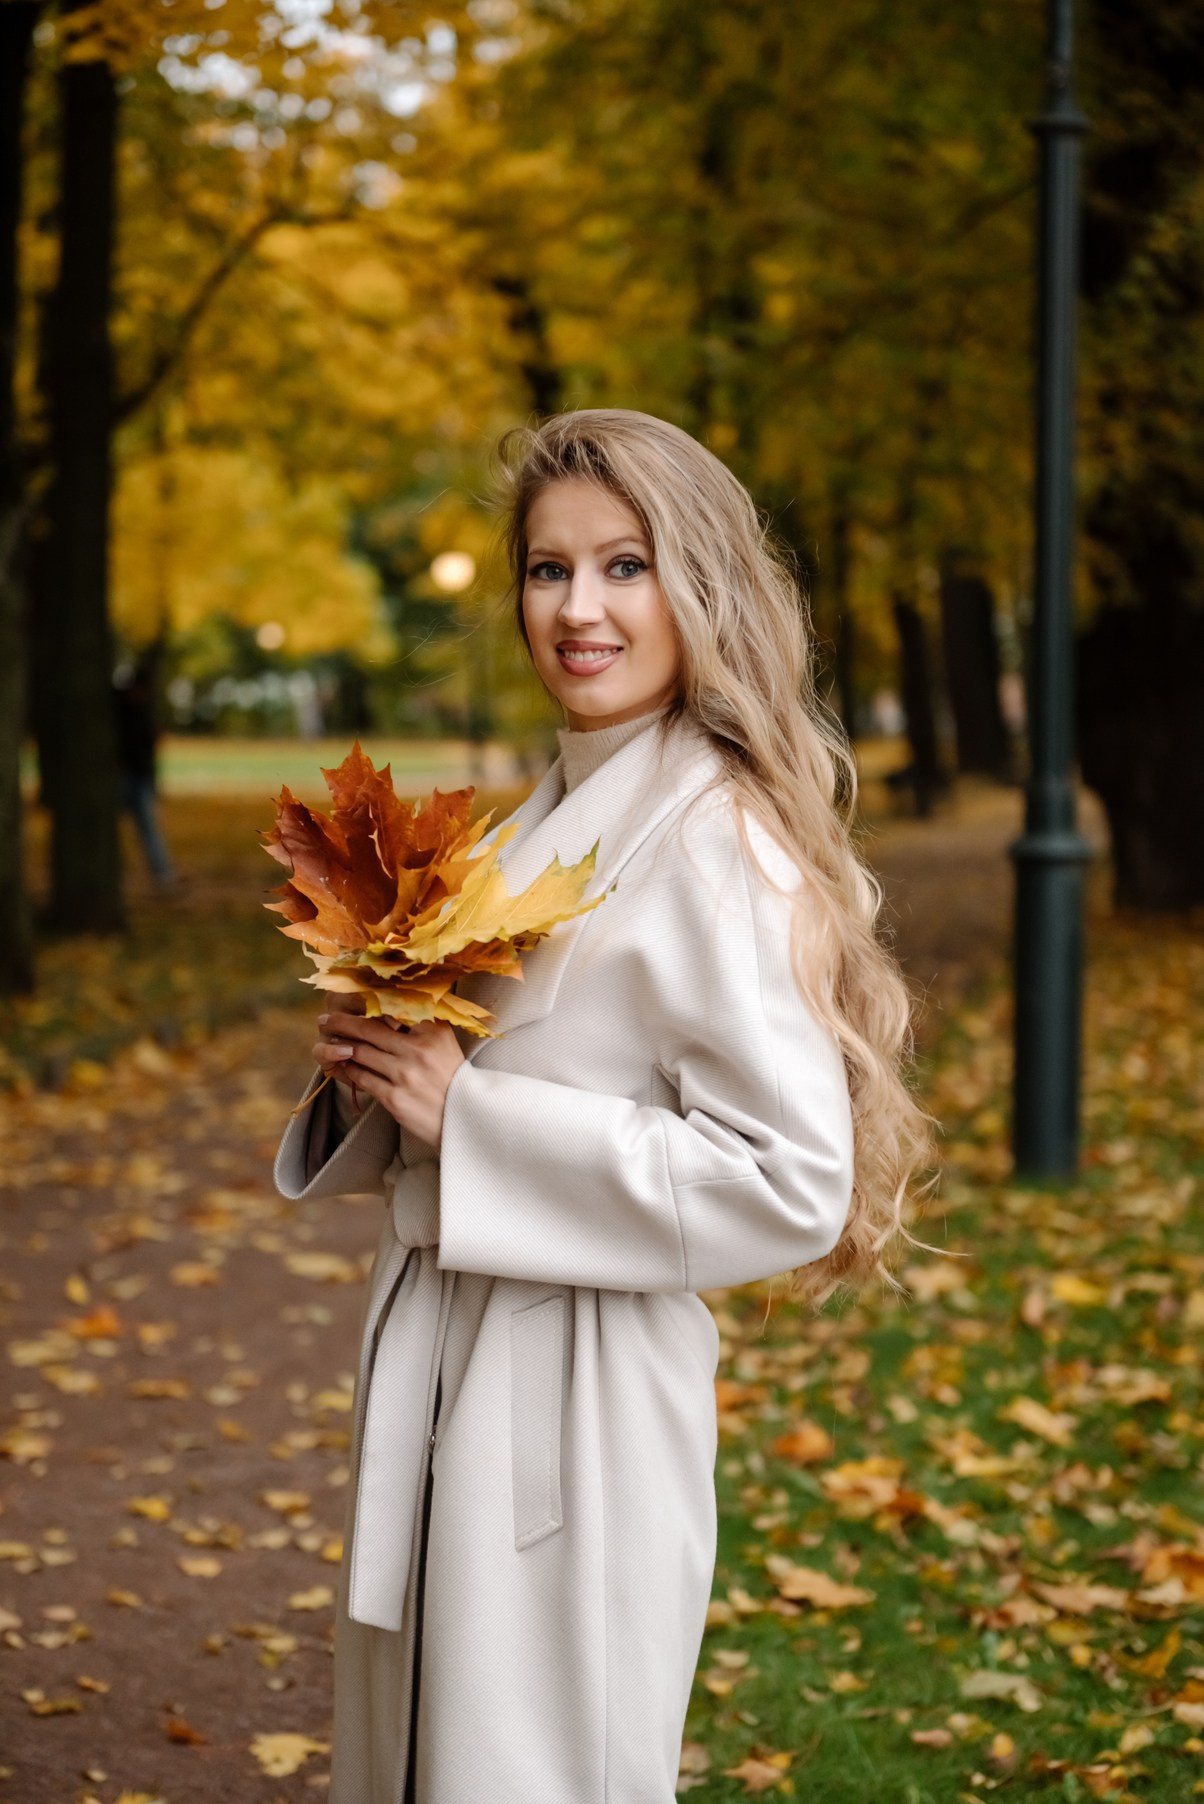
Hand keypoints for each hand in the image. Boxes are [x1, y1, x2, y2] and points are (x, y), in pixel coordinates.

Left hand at [313, 1011, 464, 1150]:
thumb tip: (396, 999)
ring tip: (330, 1041)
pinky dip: (349, 1070)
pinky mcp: (394, 1098)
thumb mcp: (445, 1040)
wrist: (465, 1115)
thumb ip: (424, 1019)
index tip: (349, 1001)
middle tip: (324, 1019)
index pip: (390, 1012)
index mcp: (431, 1031)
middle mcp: (417, 1050)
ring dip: (341, 1046)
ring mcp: (404, 1075)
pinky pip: (363, 1079)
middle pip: (369, 1030)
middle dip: (342, 1023)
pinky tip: (342, 1064)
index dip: (366, 1006)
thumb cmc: (453, 1074)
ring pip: (361, 1053)